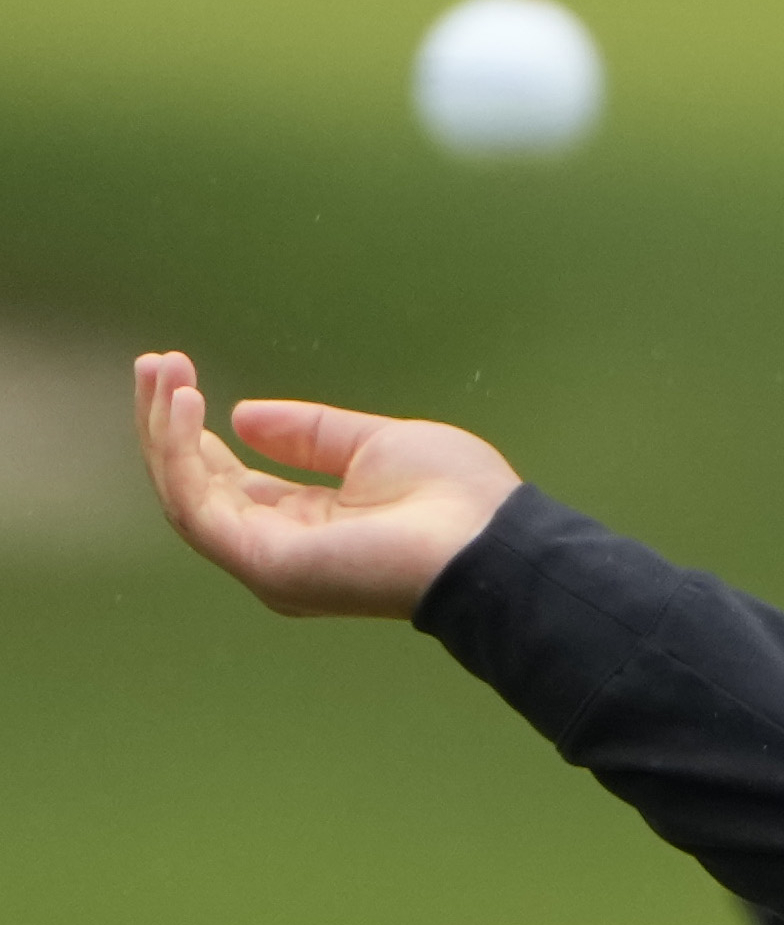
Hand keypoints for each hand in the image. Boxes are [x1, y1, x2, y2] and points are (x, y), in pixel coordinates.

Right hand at [133, 351, 520, 618]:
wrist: (488, 538)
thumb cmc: (453, 496)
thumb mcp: (374, 445)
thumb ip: (309, 433)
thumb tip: (242, 415)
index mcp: (305, 524)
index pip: (226, 482)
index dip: (194, 433)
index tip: (178, 380)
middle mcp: (276, 548)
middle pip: (195, 485)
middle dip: (166, 424)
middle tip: (154, 363)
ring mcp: (265, 560)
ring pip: (185, 492)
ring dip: (164, 430)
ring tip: (161, 371)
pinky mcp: (263, 561)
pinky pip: (198, 505)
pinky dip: (181, 453)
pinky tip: (186, 405)